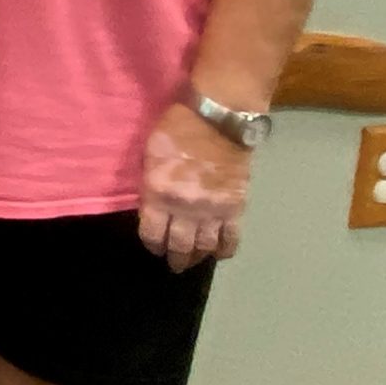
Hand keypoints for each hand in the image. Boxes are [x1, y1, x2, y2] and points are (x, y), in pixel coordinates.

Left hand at [138, 102, 252, 269]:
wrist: (218, 120)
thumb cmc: (176, 129)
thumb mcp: (149, 154)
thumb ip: (150, 183)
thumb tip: (151, 205)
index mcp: (158, 193)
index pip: (152, 233)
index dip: (152, 245)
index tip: (154, 248)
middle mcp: (184, 208)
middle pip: (179, 245)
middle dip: (175, 258)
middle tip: (174, 264)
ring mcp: (212, 210)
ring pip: (204, 247)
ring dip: (198, 258)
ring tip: (193, 261)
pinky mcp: (235, 207)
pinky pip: (232, 238)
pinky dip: (225, 250)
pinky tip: (219, 254)